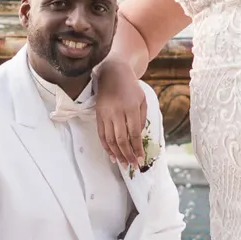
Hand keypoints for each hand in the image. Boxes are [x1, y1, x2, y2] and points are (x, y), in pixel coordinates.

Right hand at [94, 54, 147, 168]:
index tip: (141, 159)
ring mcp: (105, 114)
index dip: (137, 148)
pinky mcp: (98, 115)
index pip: (133, 133)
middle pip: (121, 139)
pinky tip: (112, 155)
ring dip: (117, 154)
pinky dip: (106, 147)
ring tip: (123, 164)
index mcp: (131, 108)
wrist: (112, 73)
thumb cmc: (131, 87)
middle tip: (132, 166)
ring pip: (110, 139)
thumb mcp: (142, 100)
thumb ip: (142, 119)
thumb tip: (137, 138)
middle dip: (127, 155)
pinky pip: (101, 134)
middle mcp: (117, 112)